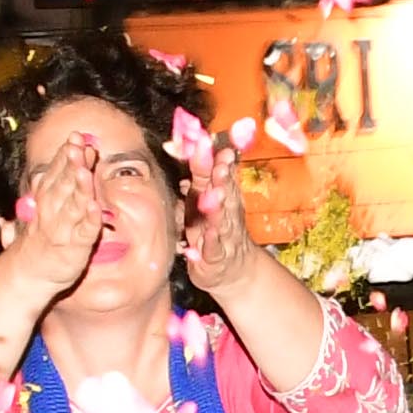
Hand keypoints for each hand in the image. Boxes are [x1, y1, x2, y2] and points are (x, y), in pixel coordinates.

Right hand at [0, 131, 108, 313]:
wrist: (28, 274)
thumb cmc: (40, 237)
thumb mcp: (43, 206)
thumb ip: (54, 182)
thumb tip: (66, 158)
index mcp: (46, 198)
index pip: (56, 171)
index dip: (65, 154)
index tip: (75, 137)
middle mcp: (53, 210)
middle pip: (65, 182)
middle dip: (72, 163)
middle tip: (80, 144)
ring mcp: (64, 229)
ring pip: (73, 204)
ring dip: (79, 187)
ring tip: (85, 171)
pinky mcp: (75, 248)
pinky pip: (84, 232)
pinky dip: (90, 220)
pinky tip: (97, 208)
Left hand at [177, 141, 266, 302]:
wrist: (234, 271)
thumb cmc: (214, 231)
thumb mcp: (204, 201)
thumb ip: (197, 176)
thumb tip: (178, 146)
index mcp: (221, 196)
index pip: (218, 173)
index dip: (216, 158)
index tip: (211, 141)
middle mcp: (226, 212)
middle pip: (224, 192)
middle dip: (222, 177)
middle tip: (220, 163)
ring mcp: (223, 234)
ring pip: (222, 218)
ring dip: (220, 205)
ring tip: (217, 192)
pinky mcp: (216, 257)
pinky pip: (214, 247)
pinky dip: (212, 240)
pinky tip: (210, 232)